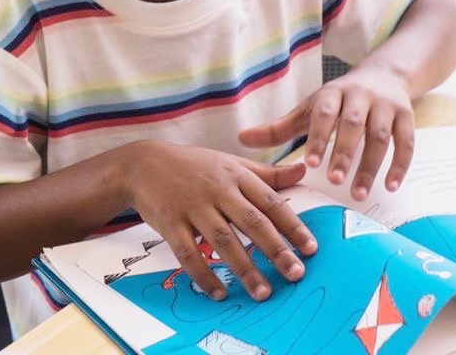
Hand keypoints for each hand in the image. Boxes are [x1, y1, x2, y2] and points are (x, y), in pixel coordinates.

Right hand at [120, 142, 316, 301]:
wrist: (144, 163)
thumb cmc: (196, 166)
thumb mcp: (233, 163)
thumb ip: (268, 173)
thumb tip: (303, 170)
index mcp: (237, 176)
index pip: (271, 202)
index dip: (292, 225)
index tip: (311, 248)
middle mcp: (218, 190)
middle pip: (252, 222)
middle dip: (276, 250)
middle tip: (296, 274)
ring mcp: (193, 206)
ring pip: (223, 240)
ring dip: (244, 269)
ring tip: (263, 293)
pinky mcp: (170, 222)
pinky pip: (188, 253)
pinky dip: (203, 274)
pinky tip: (218, 293)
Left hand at [239, 64, 414, 200]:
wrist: (385, 74)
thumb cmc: (338, 100)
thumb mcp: (309, 108)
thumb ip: (279, 127)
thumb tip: (241, 139)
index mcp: (333, 93)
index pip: (325, 114)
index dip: (319, 137)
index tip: (310, 163)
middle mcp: (361, 96)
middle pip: (354, 124)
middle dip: (344, 152)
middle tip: (334, 181)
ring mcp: (387, 105)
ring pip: (381, 136)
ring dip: (372, 165)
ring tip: (360, 193)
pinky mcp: (407, 116)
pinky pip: (406, 141)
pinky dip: (400, 164)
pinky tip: (390, 186)